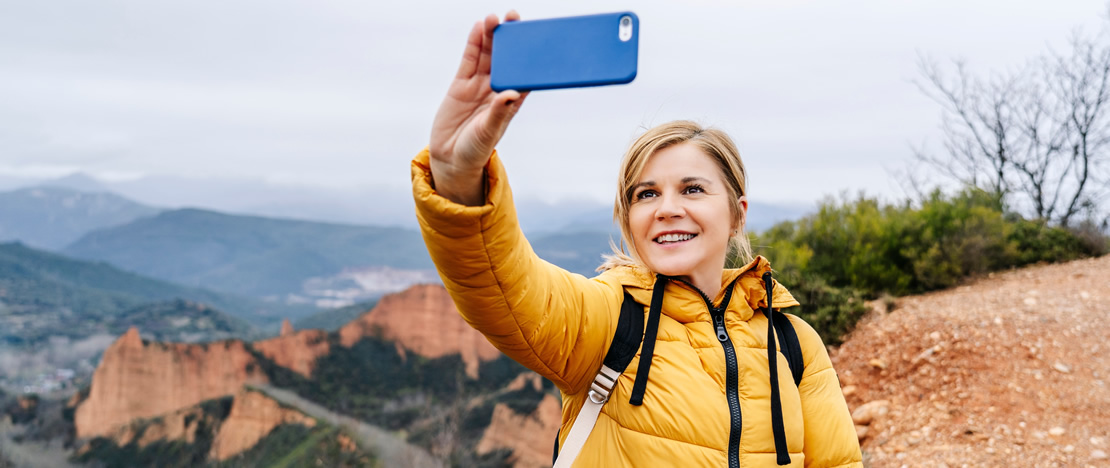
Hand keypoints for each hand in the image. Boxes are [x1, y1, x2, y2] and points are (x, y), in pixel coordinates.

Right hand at [429, 11, 528, 205]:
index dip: (530, 56)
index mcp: (511, 102)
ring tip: (493, 18)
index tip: (535, 37)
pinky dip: (473, 44)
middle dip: (510, 38)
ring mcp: (479, 85)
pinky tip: (478, 28)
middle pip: (506, 58)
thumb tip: (512, 94)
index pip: (524, 74)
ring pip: (487, 55)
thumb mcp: (488, 133)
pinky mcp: (460, 84)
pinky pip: (469, 59)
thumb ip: (498, 113)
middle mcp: (497, 89)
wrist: (450, 157)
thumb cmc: (476, 149)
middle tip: (514, 17)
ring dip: (491, 36)